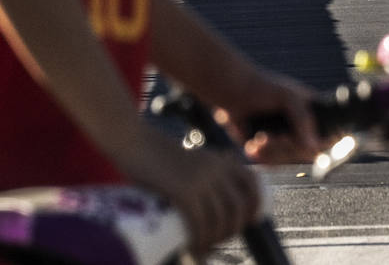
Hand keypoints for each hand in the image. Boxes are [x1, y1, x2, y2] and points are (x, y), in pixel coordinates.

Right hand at [117, 127, 260, 256]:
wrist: (133, 140)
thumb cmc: (156, 153)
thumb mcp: (189, 157)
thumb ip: (203, 170)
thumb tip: (210, 198)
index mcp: (219, 159)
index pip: (251, 182)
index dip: (254, 206)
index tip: (248, 222)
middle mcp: (215, 169)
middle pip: (238, 207)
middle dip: (233, 229)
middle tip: (219, 239)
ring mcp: (200, 180)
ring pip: (219, 219)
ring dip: (215, 239)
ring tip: (204, 246)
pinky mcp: (183, 191)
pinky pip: (199, 223)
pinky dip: (200, 241)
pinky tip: (194, 248)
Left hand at [213, 69, 323, 164]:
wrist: (231, 91)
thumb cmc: (261, 87)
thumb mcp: (287, 98)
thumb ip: (303, 119)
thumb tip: (313, 147)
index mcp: (311, 112)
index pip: (328, 136)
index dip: (320, 143)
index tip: (302, 141)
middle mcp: (300, 127)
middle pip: (306, 153)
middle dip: (288, 147)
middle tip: (274, 137)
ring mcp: (284, 138)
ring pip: (288, 159)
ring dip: (273, 151)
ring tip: (259, 139)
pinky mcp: (267, 148)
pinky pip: (272, 163)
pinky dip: (262, 156)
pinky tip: (252, 145)